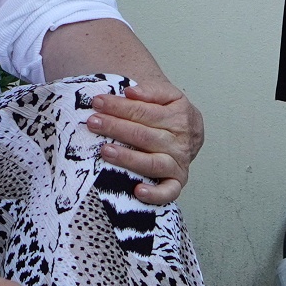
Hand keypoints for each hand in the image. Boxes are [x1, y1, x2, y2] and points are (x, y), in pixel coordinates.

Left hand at [86, 77, 205, 204]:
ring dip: (128, 158)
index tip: (97, 102)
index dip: (119, 106)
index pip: (144, 111)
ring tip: (105, 151)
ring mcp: (178, 163)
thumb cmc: (170, 114)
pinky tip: (137, 190)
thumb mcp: (168, 95)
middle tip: (93, 123)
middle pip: (144, 135)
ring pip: (152, 163)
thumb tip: (130, 92)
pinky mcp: (177, 182)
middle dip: (116, 127)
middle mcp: (179, 141)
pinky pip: (169, 192)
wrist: (192, 134)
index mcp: (178, 116)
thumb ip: (150, 91)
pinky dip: (155, 194)